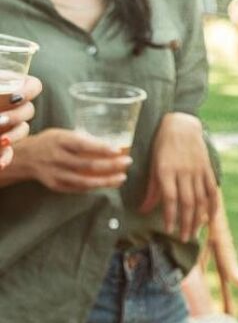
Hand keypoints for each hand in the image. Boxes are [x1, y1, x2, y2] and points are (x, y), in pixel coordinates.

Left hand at [0, 75, 41, 168]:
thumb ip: (3, 94)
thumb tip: (18, 95)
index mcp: (7, 86)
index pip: (33, 86)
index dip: (28, 91)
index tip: (18, 96)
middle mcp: (8, 106)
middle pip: (27, 110)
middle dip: (14, 116)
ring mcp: (5, 126)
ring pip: (21, 131)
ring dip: (12, 135)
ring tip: (0, 140)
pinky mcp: (0, 147)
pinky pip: (6, 153)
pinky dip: (4, 157)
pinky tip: (2, 162)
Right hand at [9, 127, 130, 191]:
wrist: (25, 158)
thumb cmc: (50, 142)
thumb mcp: (62, 134)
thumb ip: (83, 139)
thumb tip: (111, 145)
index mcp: (59, 141)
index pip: (82, 144)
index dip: (101, 148)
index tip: (118, 150)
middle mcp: (56, 158)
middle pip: (86, 164)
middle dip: (110, 165)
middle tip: (127, 162)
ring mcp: (56, 174)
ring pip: (84, 181)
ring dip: (106, 180)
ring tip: (122, 177)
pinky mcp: (56, 185)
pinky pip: (79, 188)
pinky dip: (96, 187)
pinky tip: (109, 183)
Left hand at [140, 113, 217, 242]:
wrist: (181, 125)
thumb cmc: (162, 145)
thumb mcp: (152, 165)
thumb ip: (151, 189)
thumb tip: (144, 210)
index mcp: (166, 171)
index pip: (170, 199)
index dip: (171, 216)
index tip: (169, 230)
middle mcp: (183, 172)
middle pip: (187, 202)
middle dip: (185, 222)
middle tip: (184, 238)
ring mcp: (198, 170)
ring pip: (200, 198)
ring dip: (198, 218)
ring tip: (195, 232)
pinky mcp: (208, 168)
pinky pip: (212, 189)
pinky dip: (213, 204)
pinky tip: (211, 217)